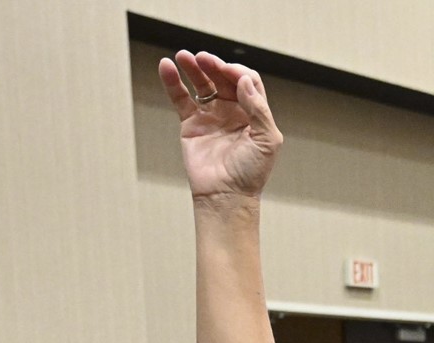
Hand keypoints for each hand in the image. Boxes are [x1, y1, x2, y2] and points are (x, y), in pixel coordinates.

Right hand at [160, 50, 283, 200]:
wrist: (226, 196)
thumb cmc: (251, 173)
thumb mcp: (267, 141)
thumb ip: (259, 109)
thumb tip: (244, 80)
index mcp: (253, 113)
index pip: (247, 82)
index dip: (237, 73)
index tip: (228, 71)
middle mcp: (233, 111)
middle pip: (223, 78)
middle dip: (214, 65)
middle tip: (203, 58)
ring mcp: (211, 116)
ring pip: (202, 84)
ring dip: (193, 68)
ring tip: (183, 56)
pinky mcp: (192, 124)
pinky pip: (182, 98)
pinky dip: (173, 82)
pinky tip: (167, 67)